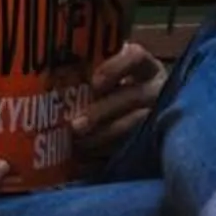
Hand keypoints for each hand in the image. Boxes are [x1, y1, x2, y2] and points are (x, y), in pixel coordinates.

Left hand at [71, 38, 166, 167]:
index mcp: (146, 67)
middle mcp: (158, 89)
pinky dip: (109, 153)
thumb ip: (93, 75)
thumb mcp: (112, 78)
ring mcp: (160, 115)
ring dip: (105, 135)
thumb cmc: (119, 91)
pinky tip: (88, 158)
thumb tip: (56, 78)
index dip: (116, 68)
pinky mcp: (156, 139)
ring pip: (136, 125)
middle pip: (133, 96)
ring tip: (79, 144)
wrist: (148, 117)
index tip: (94, 82)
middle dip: (102, 112)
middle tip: (75, 126)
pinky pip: (135, 148)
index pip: (136, 57)